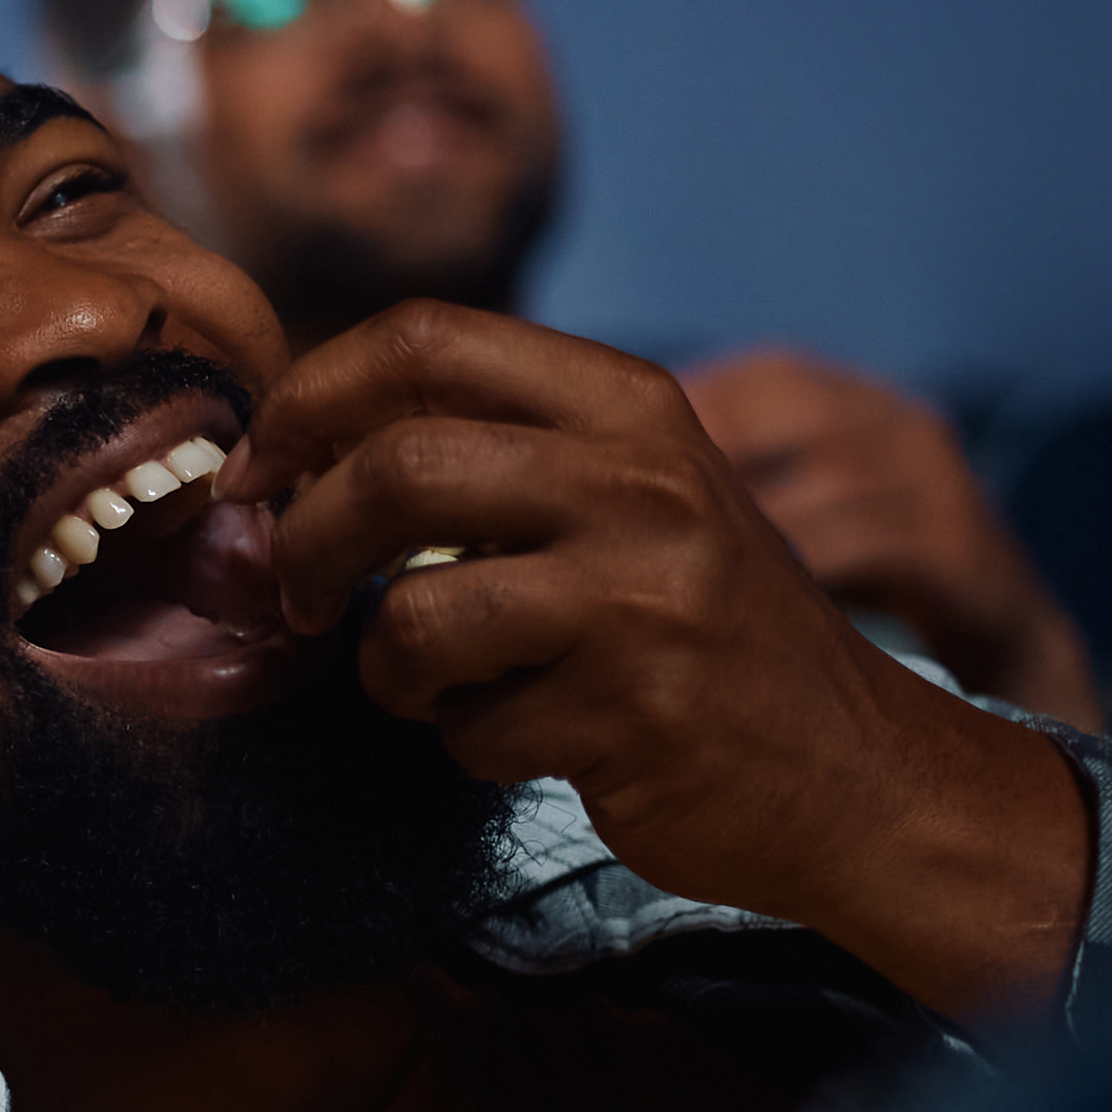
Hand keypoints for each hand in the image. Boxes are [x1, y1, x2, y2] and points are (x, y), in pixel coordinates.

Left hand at [236, 303, 1094, 1020]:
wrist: (857, 772)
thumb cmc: (700, 631)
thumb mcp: (623, 497)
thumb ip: (489, 451)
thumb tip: (288, 446)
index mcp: (630, 405)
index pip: (422, 339)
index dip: (304, 400)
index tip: (254, 472)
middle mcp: (645, 480)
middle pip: (392, 469)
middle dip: (304, 545)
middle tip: (295, 598)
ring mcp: (647, 594)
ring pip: (408, 616)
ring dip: (387, 671)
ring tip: (439, 685)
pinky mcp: (636, 707)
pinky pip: (465, 727)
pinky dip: (468, 745)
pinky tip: (534, 736)